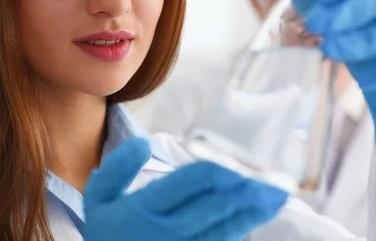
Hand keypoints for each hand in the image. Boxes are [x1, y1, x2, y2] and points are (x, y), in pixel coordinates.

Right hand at [84, 138, 287, 239]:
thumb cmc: (105, 233)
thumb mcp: (98, 198)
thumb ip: (118, 168)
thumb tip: (144, 143)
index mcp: (146, 207)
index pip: (194, 180)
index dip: (222, 170)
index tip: (239, 164)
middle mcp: (167, 229)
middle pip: (218, 204)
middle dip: (248, 190)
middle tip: (273, 180)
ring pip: (226, 228)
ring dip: (253, 212)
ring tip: (276, 198)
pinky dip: (240, 230)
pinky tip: (255, 219)